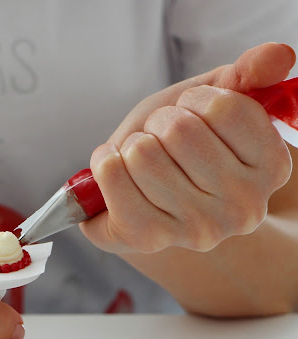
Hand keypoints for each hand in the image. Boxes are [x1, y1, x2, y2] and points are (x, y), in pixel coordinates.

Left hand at [82, 43, 295, 252]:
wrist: (144, 200)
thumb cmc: (178, 151)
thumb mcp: (211, 105)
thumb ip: (245, 77)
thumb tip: (278, 53)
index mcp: (272, 168)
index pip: (222, 107)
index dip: (192, 101)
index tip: (190, 116)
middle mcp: (243, 208)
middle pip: (179, 129)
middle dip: (158, 124)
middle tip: (160, 144)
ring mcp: (197, 229)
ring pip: (142, 152)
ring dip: (131, 145)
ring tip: (141, 163)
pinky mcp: (149, 239)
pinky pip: (111, 174)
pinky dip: (104, 161)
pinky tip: (116, 171)